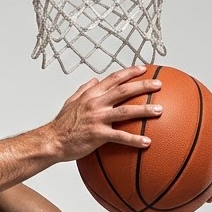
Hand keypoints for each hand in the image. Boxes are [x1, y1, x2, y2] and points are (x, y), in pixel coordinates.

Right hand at [48, 65, 162, 162]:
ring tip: (159, 110)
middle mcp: (96, 103)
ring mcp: (97, 118)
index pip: (114, 78)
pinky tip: (147, 142)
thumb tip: (94, 80)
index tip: (144, 69)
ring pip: (126, 111)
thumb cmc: (61, 124)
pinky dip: (135, 139)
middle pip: (124, 90)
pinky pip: (120, 136)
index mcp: (91, 94)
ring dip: (145, 110)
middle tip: (159, 84)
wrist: (52, 141)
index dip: (130, 72)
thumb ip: (83, 89)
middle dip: (144, 85)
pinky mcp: (98, 135)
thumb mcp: (71, 102)